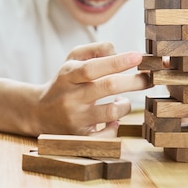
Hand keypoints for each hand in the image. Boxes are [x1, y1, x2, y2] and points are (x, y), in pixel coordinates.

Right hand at [34, 42, 151, 136]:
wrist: (38, 112)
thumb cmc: (64, 82)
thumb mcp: (72, 60)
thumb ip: (96, 50)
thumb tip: (120, 52)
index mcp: (68, 75)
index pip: (93, 67)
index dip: (117, 61)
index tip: (138, 56)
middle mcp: (71, 97)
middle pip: (108, 87)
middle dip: (135, 81)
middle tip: (150, 78)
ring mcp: (75, 119)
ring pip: (112, 112)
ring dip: (125, 105)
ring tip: (122, 100)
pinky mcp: (80, 137)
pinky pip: (106, 136)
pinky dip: (115, 128)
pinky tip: (113, 121)